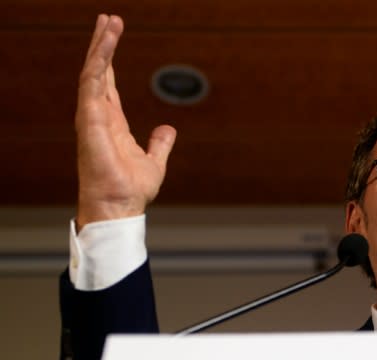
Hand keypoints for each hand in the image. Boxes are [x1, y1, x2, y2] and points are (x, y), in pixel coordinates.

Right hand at [75, 14, 175, 229]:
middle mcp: (98, 116)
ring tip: (108, 21)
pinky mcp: (90, 118)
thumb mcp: (154, 162)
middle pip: (98, 72)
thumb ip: (160, 144)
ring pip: (93, 72)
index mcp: (111, 123)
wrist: (120, 206)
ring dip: (100, 46)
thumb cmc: (131, 190)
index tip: (112, 36)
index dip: (110, 60)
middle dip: (102, 45)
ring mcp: (92, 116)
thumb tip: (168, 129)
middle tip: (108, 19)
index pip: (108, 84)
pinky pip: (93, 82)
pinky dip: (100, 60)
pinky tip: (106, 42)